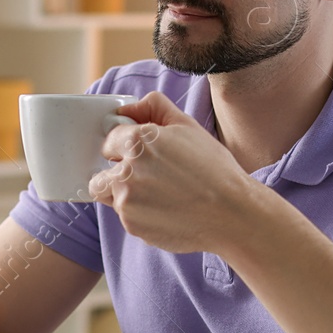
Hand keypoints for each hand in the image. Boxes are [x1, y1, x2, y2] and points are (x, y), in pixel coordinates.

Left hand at [87, 90, 255, 253]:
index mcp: (137, 142)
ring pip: (110, 195)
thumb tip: (127, 109)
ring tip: (158, 194)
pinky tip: (165, 209)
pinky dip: (139, 213)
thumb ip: (153, 108)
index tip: (141, 154)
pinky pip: (125, 216)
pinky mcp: (132, 225)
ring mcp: (126, 201)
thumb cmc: (213, 169)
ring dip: (125, 193)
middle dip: (119, 171)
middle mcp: (126, 171)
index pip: (110, 139)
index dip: (124, 145)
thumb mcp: (187, 126)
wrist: (230, 213)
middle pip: (102, 170)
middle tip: (150, 177)